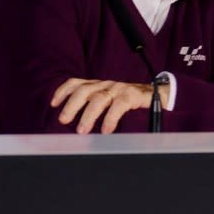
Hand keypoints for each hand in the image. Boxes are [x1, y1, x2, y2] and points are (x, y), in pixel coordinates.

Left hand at [51, 78, 168, 133]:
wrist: (160, 94)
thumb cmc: (131, 101)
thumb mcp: (111, 101)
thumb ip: (97, 107)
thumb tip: (77, 126)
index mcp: (100, 85)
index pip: (77, 83)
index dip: (63, 91)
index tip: (53, 103)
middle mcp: (107, 85)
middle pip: (84, 90)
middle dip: (71, 105)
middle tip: (63, 120)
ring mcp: (120, 89)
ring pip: (99, 98)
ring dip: (88, 115)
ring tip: (81, 130)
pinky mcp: (133, 95)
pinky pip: (119, 105)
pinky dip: (110, 118)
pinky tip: (106, 130)